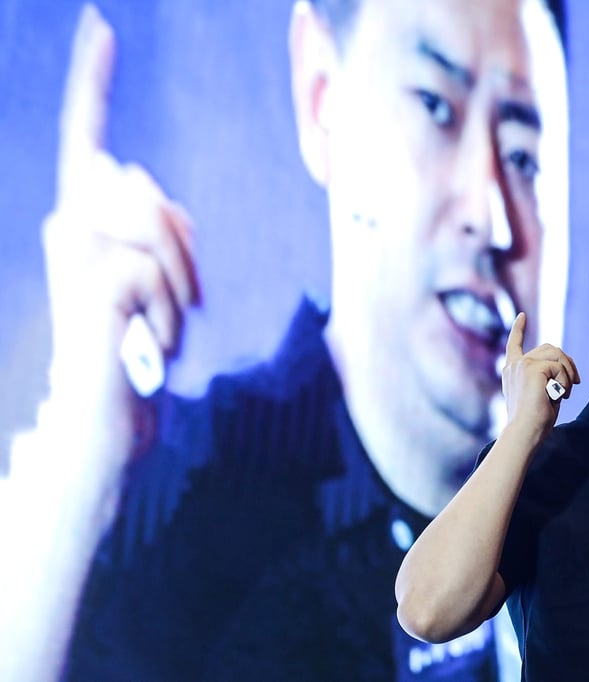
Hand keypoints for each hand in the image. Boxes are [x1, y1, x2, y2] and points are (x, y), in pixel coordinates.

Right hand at [42, 4, 198, 461]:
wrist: (106, 420)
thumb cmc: (136, 352)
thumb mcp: (159, 282)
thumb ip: (157, 227)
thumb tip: (140, 179)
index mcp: (84, 221)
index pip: (90, 140)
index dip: (94, 84)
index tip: (100, 26)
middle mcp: (65, 225)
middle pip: (148, 189)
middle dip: (180, 251)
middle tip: (170, 308)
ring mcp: (71, 253)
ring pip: (157, 227)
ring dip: (178, 288)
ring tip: (156, 328)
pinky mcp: (91, 282)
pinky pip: (157, 272)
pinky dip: (170, 312)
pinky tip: (144, 342)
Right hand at [501, 312, 579, 436]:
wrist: (524, 432)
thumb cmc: (535, 422)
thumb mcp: (542, 394)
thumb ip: (547, 377)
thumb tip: (565, 367)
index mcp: (512, 371)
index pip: (514, 344)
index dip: (518, 329)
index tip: (522, 316)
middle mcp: (514, 364)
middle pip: (550, 349)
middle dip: (568, 363)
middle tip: (577, 382)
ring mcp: (522, 364)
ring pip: (557, 355)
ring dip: (568, 374)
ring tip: (566, 393)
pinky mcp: (532, 367)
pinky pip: (560, 368)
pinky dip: (565, 383)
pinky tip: (559, 396)